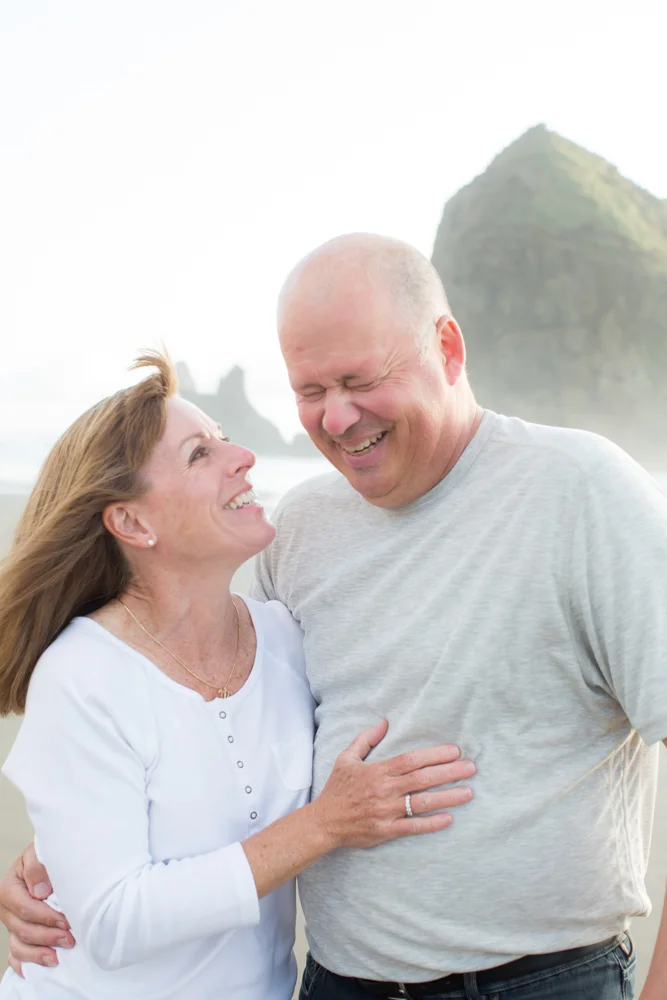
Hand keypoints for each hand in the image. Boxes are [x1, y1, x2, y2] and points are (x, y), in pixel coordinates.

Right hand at [0, 844, 74, 973]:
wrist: (50, 860)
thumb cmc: (47, 857)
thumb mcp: (40, 852)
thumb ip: (37, 866)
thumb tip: (40, 891)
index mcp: (10, 887)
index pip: (24, 908)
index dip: (45, 917)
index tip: (66, 921)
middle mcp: (7, 908)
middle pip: (22, 929)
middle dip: (47, 937)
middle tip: (69, 939)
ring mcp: (11, 923)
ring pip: (18, 945)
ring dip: (37, 954)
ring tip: (56, 958)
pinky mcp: (17, 933)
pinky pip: (15, 954)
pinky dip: (24, 963)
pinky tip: (36, 970)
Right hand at [313, 719, 474, 848]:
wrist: (324, 822)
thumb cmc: (337, 789)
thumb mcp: (346, 758)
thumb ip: (366, 739)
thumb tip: (384, 722)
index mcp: (377, 771)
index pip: (411, 760)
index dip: (434, 755)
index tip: (455, 751)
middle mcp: (384, 790)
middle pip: (422, 779)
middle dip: (449, 772)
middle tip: (471, 768)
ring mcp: (386, 811)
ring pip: (422, 803)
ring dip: (447, 797)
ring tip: (468, 792)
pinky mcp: (386, 830)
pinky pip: (413, 827)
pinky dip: (432, 823)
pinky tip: (449, 818)